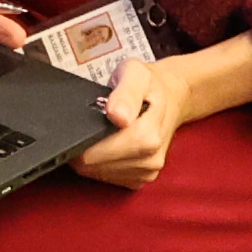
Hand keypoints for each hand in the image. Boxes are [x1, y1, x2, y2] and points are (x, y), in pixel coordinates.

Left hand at [71, 47, 213, 187]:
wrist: (172, 97)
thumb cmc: (149, 85)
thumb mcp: (135, 73)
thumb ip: (125, 93)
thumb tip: (117, 115)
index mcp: (147, 136)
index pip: (93, 155)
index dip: (80, 140)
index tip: (81, 124)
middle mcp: (149, 159)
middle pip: (92, 166)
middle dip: (84, 147)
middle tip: (93, 123)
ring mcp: (147, 172)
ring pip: (98, 173)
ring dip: (93, 156)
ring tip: (104, 132)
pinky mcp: (142, 178)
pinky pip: (109, 178)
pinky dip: (103, 163)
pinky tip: (110, 144)